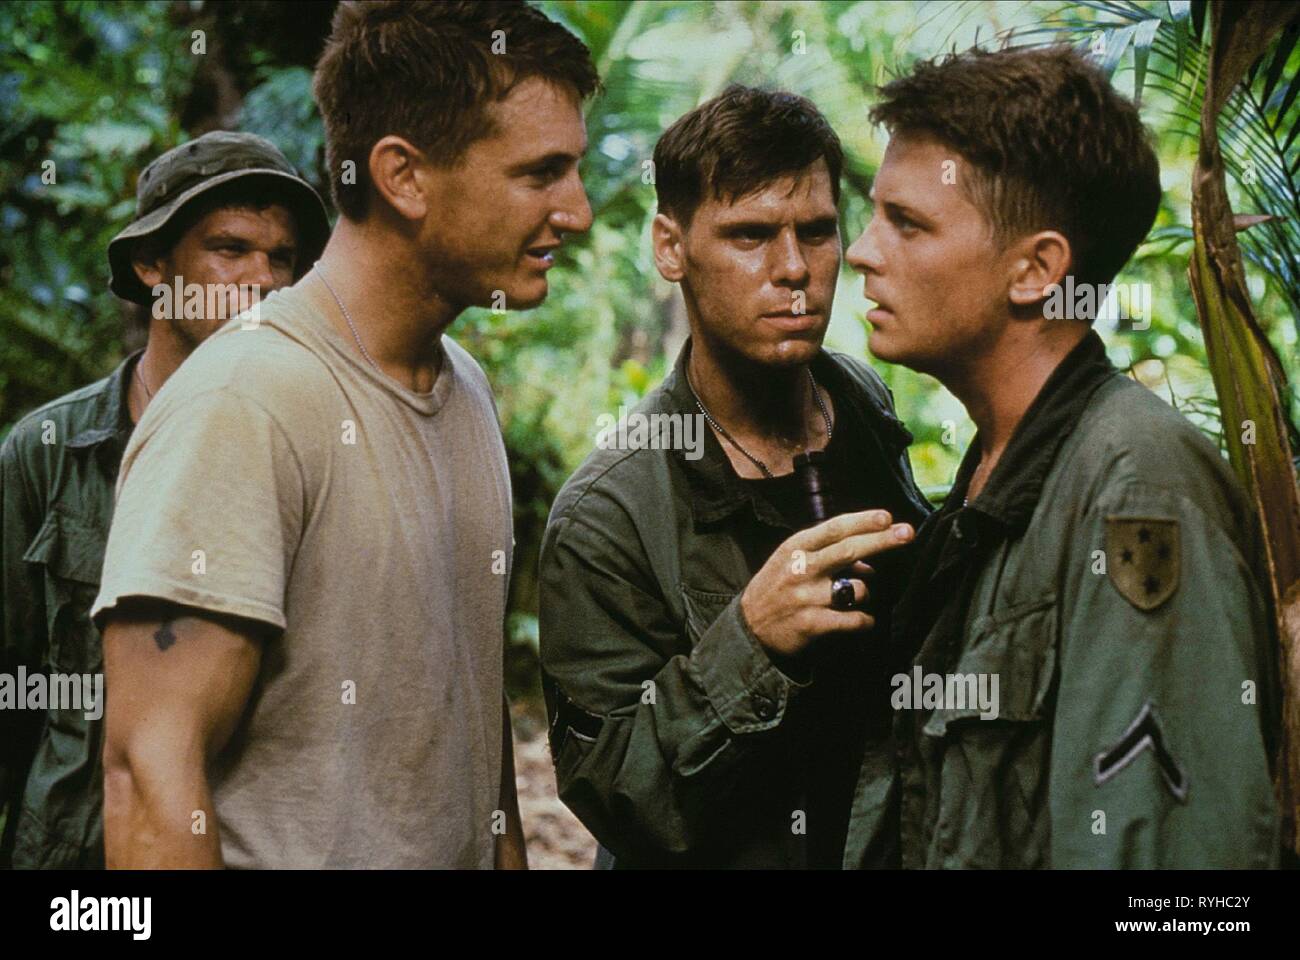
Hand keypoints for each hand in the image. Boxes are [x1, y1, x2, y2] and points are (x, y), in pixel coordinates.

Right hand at [740, 510, 913, 658]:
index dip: (863, 521)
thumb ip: (826, 553)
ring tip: (851, 599)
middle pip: (850, 550)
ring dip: (866, 593)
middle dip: (883, 540)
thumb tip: (868, 560)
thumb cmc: (777, 587)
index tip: (887, 516)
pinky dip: (865, 621)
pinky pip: (855, 620)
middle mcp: (802, 569)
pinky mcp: (813, 624)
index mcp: (796, 547)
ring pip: (859, 589)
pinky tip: (862, 621)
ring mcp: (808, 597)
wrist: (749, 628)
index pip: (834, 528)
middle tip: (908, 532)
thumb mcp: (791, 560)